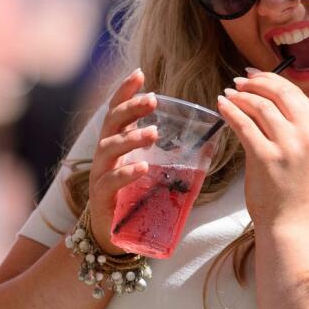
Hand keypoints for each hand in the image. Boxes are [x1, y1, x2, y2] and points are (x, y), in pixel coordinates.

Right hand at [86, 68, 158, 254]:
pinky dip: (126, 172)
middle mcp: (104, 154)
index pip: (117, 111)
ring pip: (109, 148)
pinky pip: (111, 180)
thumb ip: (168, 153)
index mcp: (116, 143)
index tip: (139, 73)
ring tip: (153, 133)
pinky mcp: (101, 197)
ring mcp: (100, 174)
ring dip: (132, 138)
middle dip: (130, 108)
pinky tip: (142, 168)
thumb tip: (209, 138)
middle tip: (152, 100)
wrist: (112, 235)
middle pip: (111, 123)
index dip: (125, 91)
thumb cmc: (133, 197)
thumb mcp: (151, 170)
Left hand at [217, 68, 308, 230]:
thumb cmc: (293, 188)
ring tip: (229, 94)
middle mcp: (305, 135)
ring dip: (240, 96)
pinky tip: (222, 106)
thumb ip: (293, 126)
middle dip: (256, 82)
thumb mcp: (304, 151)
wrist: (291, 222)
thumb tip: (266, 97)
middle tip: (239, 80)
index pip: (295, 93)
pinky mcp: (264, 157)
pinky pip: (243, 124)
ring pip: (259, 106)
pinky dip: (230, 111)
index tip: (254, 74)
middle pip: (278, 93)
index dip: (272, 78)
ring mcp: (286, 146)